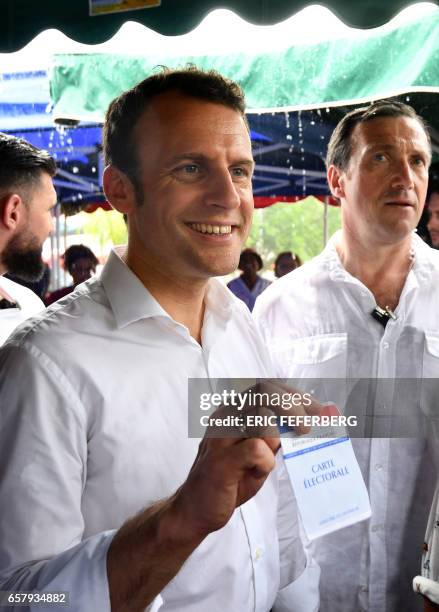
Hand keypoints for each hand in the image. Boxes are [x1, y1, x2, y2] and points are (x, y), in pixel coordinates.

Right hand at [175, 379, 322, 537]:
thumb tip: (312, 422)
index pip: (268, 387)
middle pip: (265, 392)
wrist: (196, 509)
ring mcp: (220, 436)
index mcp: (234, 410)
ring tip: (274, 455)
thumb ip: (277, 436)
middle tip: (309, 427)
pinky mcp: (221, 459)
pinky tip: (259, 471)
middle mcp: (225, 416)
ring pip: (261, 417)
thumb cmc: (229, 480)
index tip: (321, 411)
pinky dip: (266, 461)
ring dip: (278, 436)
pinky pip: (256, 448)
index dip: (297, 396)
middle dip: (295, 406)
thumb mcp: (259, 453)